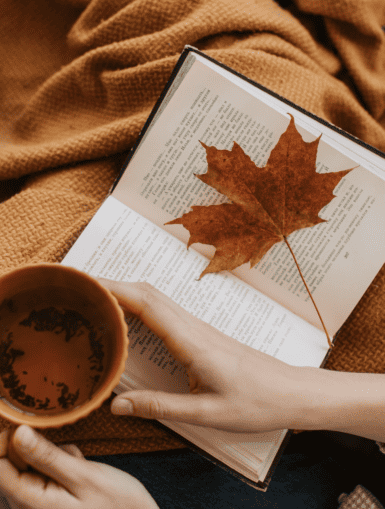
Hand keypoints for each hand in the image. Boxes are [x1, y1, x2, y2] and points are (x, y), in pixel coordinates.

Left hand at [0, 425, 158, 508]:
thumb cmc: (116, 507)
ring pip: (28, 465)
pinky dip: (58, 464)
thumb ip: (47, 456)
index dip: (8, 439)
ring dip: (50, 455)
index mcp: (29, 501)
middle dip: (36, 447)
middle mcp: (25, 506)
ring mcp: (35, 505)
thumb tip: (17, 432)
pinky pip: (41, 473)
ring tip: (77, 463)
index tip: (30, 425)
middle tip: (67, 450)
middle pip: (11, 463)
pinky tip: (78, 470)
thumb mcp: (84, 476)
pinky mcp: (46, 502)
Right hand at [98, 279, 313, 432]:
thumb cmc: (256, 402)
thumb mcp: (207, 414)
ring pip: (157, 298)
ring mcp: (198, 327)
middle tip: (81, 288)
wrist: (291, 392)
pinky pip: (166, 310)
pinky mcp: (202, 334)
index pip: (147, 304)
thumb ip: (161, 407)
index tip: (87, 285)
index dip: (115, 290)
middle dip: (113, 285)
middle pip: (148, 292)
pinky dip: (142, 305)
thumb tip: (117, 405)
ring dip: (126, 292)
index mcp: (192, 341)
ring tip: (97, 299)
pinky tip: (131, 318)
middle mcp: (193, 327)